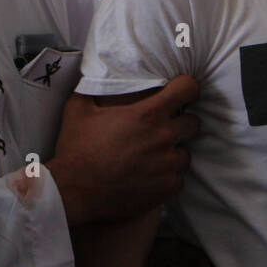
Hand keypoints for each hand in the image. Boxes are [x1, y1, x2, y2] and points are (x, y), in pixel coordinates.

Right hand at [49, 75, 199, 226]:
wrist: (73, 192)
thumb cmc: (76, 149)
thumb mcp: (78, 109)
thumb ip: (92, 87)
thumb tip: (95, 74)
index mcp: (149, 114)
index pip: (188, 89)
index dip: (185, 88)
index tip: (179, 92)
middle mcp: (164, 137)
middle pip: (193, 122)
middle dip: (181, 123)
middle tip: (162, 129)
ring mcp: (168, 165)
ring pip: (185, 153)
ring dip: (172, 153)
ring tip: (152, 157)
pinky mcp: (167, 188)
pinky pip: (178, 179)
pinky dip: (166, 178)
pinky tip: (148, 177)